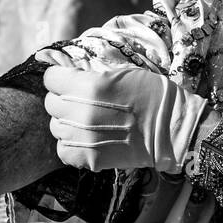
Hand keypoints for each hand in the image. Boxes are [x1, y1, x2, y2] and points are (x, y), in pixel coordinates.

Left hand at [42, 63, 209, 173]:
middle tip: (78, 99)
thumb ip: (88, 71)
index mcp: (89, 86)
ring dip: (66, 121)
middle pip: (51, 103)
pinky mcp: (90, 158)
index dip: (59, 77)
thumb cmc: (150, 94)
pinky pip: (63, 150)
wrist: (171, 129)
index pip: (51, 79)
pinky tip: (84, 138)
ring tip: (83, 120)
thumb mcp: (121, 72)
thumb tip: (58, 64)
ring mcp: (84, 138)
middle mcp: (82, 113)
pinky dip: (70, 144)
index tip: (68, 79)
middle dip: (62, 98)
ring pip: (55, 127)